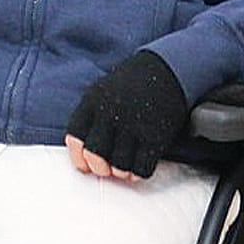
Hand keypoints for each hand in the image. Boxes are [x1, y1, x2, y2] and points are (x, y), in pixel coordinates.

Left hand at [65, 50, 188, 179]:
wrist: (168, 70)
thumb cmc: (133, 85)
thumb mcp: (102, 91)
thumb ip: (90, 118)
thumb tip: (83, 152)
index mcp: (93, 103)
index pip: (75, 140)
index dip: (78, 158)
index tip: (85, 164)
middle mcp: (111, 115)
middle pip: (95, 157)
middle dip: (100, 168)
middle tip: (107, 168)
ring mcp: (133, 127)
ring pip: (119, 167)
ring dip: (121, 172)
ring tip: (125, 166)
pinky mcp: (155, 137)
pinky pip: (142, 169)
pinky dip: (139, 173)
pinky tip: (140, 165)